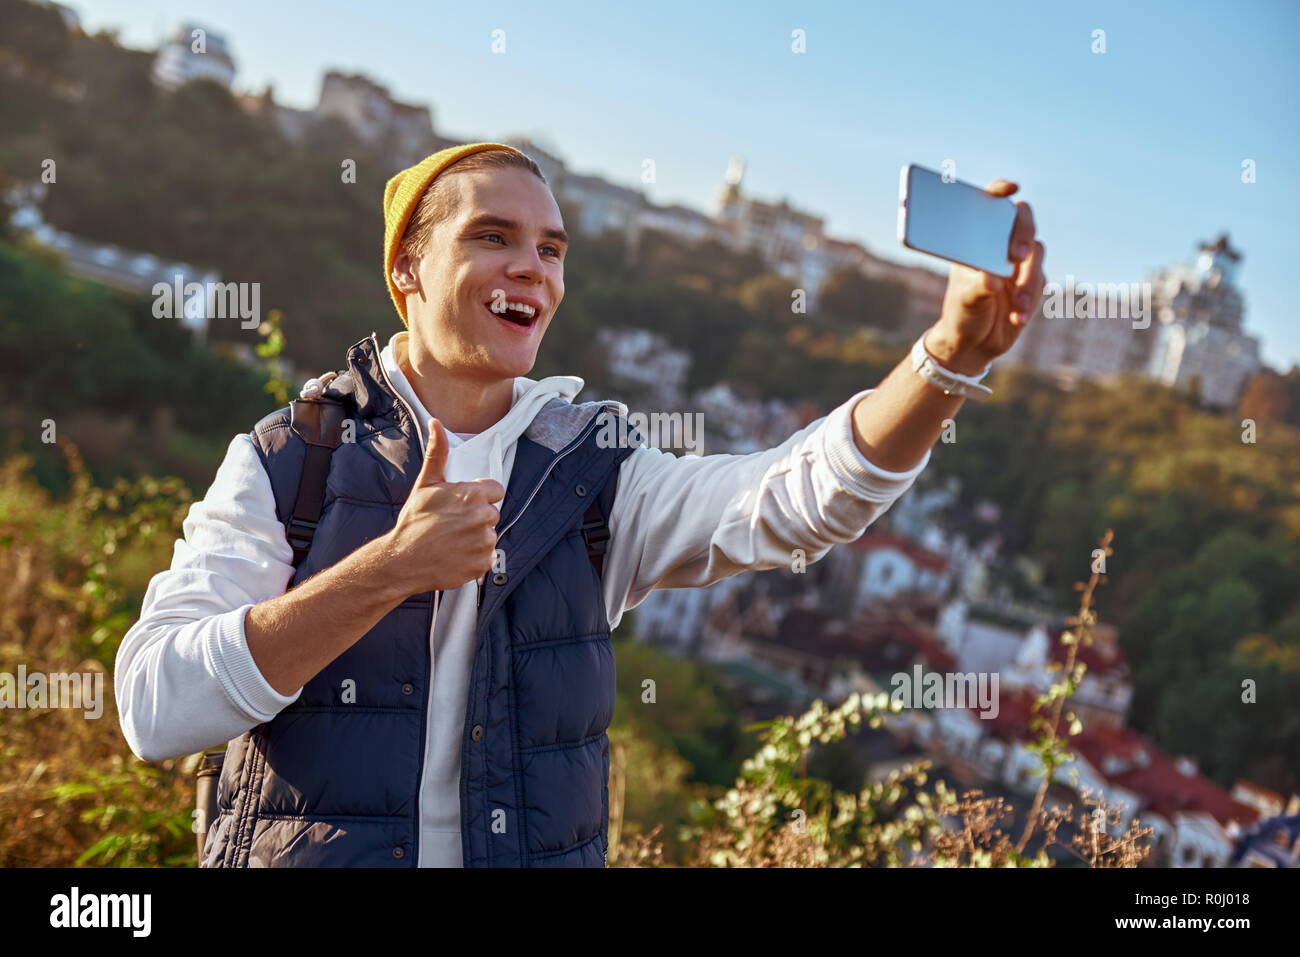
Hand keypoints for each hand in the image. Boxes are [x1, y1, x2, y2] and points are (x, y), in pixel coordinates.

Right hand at [384, 418, 505, 595]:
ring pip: (489, 535)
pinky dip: (475, 558)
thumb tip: (437, 424)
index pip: (496, 490)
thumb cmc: (413, 522)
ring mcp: (484, 542)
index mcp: (473, 495)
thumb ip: (437, 453)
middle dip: (476, 516)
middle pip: (492, 513)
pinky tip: (456, 555)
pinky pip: (487, 557)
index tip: (464, 503)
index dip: (480, 496)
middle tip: (452, 523)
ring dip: (476, 537)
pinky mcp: (484, 563)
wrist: (402, 560)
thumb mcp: (426, 484)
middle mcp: (483, 518)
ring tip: (452, 540)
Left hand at [926, 179, 1045, 375]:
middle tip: (1016, 256)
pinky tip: (1017, 319)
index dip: (1002, 191)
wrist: (973, 344)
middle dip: (1023, 234)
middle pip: (1023, 222)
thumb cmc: (961, 313)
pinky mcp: (1032, 285)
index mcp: (979, 241)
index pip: (992, 206)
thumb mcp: (965, 301)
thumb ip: (979, 288)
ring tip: (1016, 304)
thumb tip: (993, 278)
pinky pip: (1041, 285)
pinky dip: (1031, 301)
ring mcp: (1020, 265)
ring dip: (1028, 280)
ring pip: (1037, 255)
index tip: (1012, 189)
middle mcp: (1001, 247)